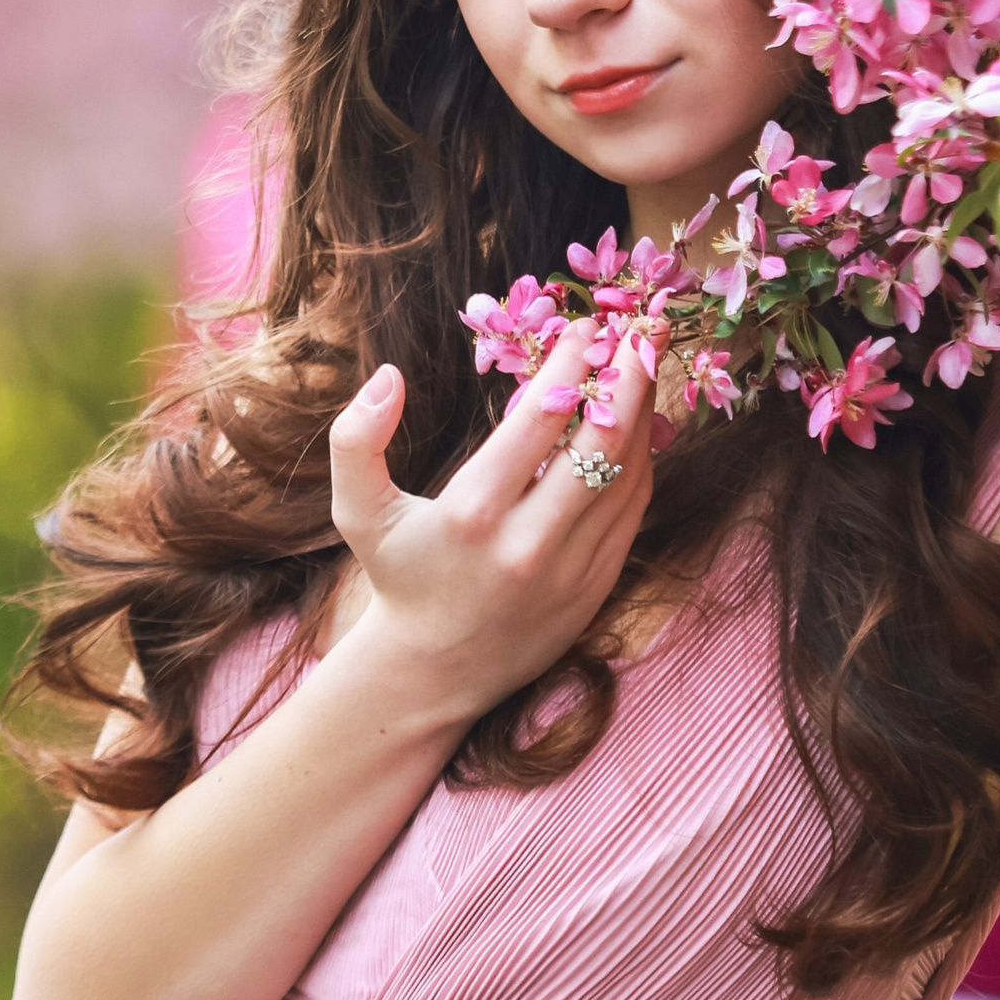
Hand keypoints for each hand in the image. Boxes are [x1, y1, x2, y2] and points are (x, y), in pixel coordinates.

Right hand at [323, 325, 655, 727]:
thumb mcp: (358, 511)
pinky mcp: (596, 587)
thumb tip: (388, 375)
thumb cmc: (399, 577)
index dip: (570, 366)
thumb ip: (355, 440)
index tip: (582, 328)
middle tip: (637, 332)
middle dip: (626, 378)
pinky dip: (641, 462)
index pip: (540, 420)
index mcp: (472, 514)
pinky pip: (632, 511)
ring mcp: (571, 569)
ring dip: (642, 414)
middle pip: (601, 443)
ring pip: (626, 476)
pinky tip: (637, 426)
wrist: (433, 672)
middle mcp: (529, 542)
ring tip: (643, 365)